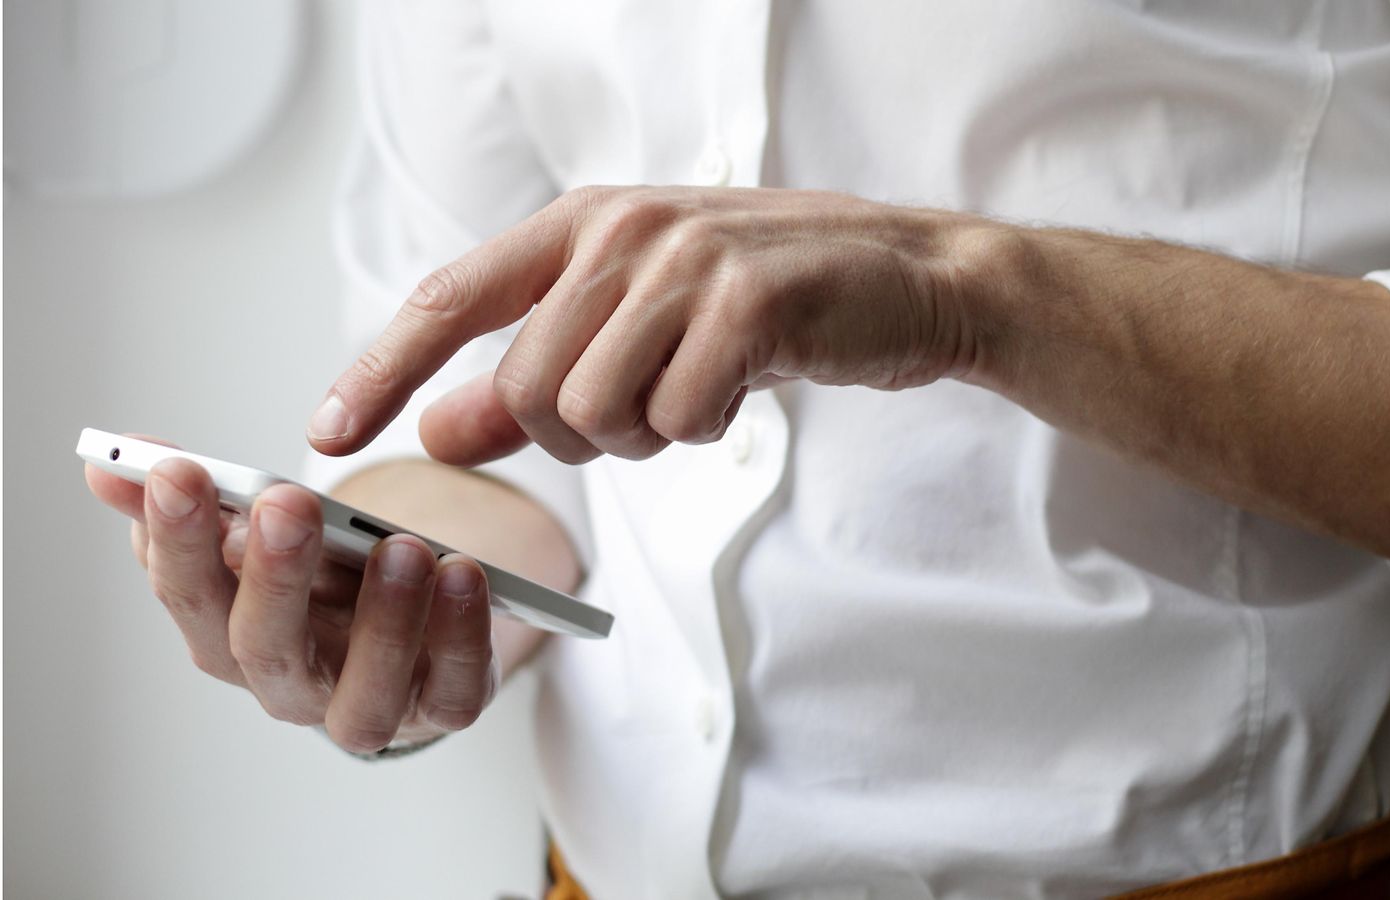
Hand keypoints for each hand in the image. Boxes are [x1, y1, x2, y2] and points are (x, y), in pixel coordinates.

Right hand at [84, 445, 499, 752]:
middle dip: (273, 575)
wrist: (416, 622)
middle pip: (266, 649)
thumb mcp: (265, 533)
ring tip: (403, 547)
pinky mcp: (444, 707)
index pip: (188, 596)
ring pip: (365, 692)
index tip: (177, 472)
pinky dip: (464, 635)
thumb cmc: (328, 579)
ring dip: (384, 619)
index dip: (177, 539)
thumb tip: (110, 465)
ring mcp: (370, 706)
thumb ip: (198, 499)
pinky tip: (465, 575)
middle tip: (287, 504)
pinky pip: (455, 690)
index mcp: (231, 636)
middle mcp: (292, 686)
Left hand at [307, 186, 999, 463]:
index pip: (450, 300)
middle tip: (648, 411)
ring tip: (697, 391)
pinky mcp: (748, 301)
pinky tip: (742, 388)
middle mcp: (621, 230)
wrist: (906, 278)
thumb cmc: (766, 305)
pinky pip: (677, 421)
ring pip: (593, 413)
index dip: (381, 369)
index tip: (330, 435)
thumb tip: (438, 433)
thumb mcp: (637, 332)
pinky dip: (705, 432)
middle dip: (578, 437)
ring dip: (644, 436)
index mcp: (581, 226)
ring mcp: (685, 260)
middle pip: (527, 390)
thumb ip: (532, 382)